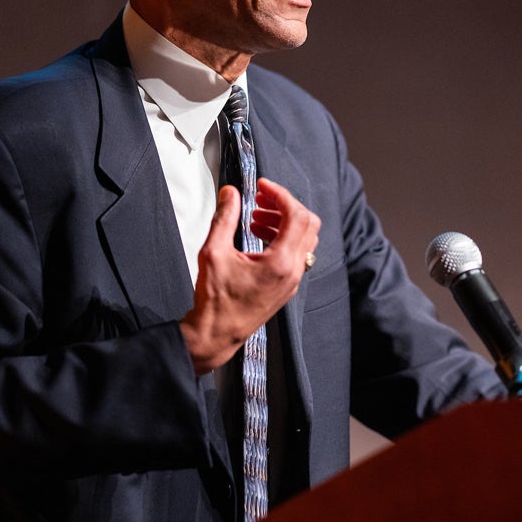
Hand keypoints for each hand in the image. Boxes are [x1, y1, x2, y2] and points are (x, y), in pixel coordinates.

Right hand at [179, 178, 320, 374]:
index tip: (263, 187)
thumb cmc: (215, 301)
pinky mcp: (287, 286)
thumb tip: (231, 194)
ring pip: (305, 239)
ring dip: (284, 221)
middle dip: (285, 206)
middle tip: (262, 199)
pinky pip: (297, 253)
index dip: (280, 194)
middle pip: (308, 224)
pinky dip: (283, 238)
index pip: (296, 215)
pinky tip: (258, 235)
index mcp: (280, 262)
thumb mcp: (213, 252)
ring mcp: (293, 280)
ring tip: (256, 217)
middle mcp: (293, 271)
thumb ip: (224, 218)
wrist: (216, 334)